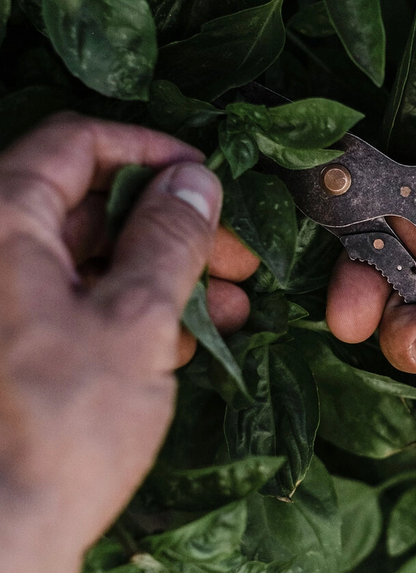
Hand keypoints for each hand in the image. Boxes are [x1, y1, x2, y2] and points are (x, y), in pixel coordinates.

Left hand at [0, 111, 256, 555]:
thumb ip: (168, 239)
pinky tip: (187, 342)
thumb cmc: (63, 427)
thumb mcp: (135, 320)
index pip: (76, 144)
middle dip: (169, 225)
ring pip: (85, 261)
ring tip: (232, 305)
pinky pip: (68, 307)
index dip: (151, 152)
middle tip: (235, 256)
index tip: (206, 178)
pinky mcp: (8, 353)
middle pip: (86, 205)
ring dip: (160, 274)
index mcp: (1, 223)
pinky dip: (126, 314)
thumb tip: (194, 181)